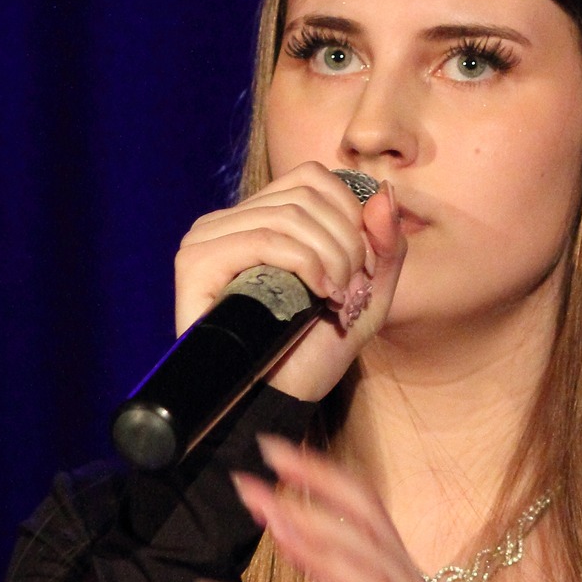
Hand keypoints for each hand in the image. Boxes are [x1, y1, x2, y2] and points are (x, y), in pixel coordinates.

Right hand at [175, 164, 407, 404]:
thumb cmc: (315, 356)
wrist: (278, 403)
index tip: (362, 270)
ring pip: (289, 215)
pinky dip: (304, 263)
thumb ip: (385, 246)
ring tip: (337, 300)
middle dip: (346, 244)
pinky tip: (319, 295)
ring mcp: (208, 239)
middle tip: (351, 292)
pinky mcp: (196, 262)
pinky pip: (262, 239)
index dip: (350, 216)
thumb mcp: (368, 298)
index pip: (312, 178)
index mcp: (260, 218)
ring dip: (331, 258)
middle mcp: (230, 221)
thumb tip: (384, 192)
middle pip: (306, 196)